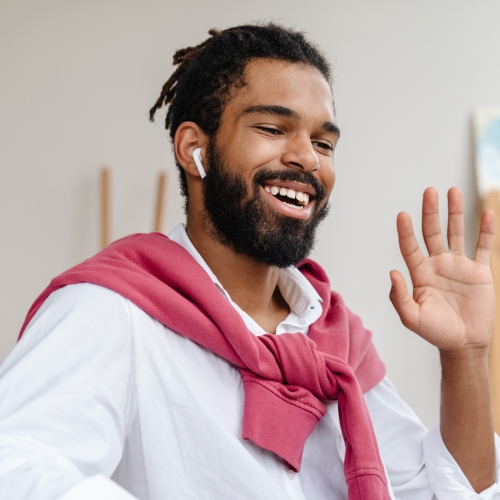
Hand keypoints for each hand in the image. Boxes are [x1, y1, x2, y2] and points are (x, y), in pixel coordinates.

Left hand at [390, 187, 494, 352]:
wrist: (463, 343)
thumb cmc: (435, 332)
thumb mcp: (412, 318)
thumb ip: (400, 297)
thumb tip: (392, 272)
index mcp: (420, 273)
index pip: (410, 247)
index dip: (406, 231)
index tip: (402, 214)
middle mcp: (437, 264)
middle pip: (432, 232)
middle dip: (430, 212)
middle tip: (429, 191)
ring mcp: (458, 266)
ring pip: (456, 233)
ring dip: (455, 213)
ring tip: (453, 191)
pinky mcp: (479, 271)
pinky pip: (483, 246)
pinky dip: (485, 230)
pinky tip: (486, 213)